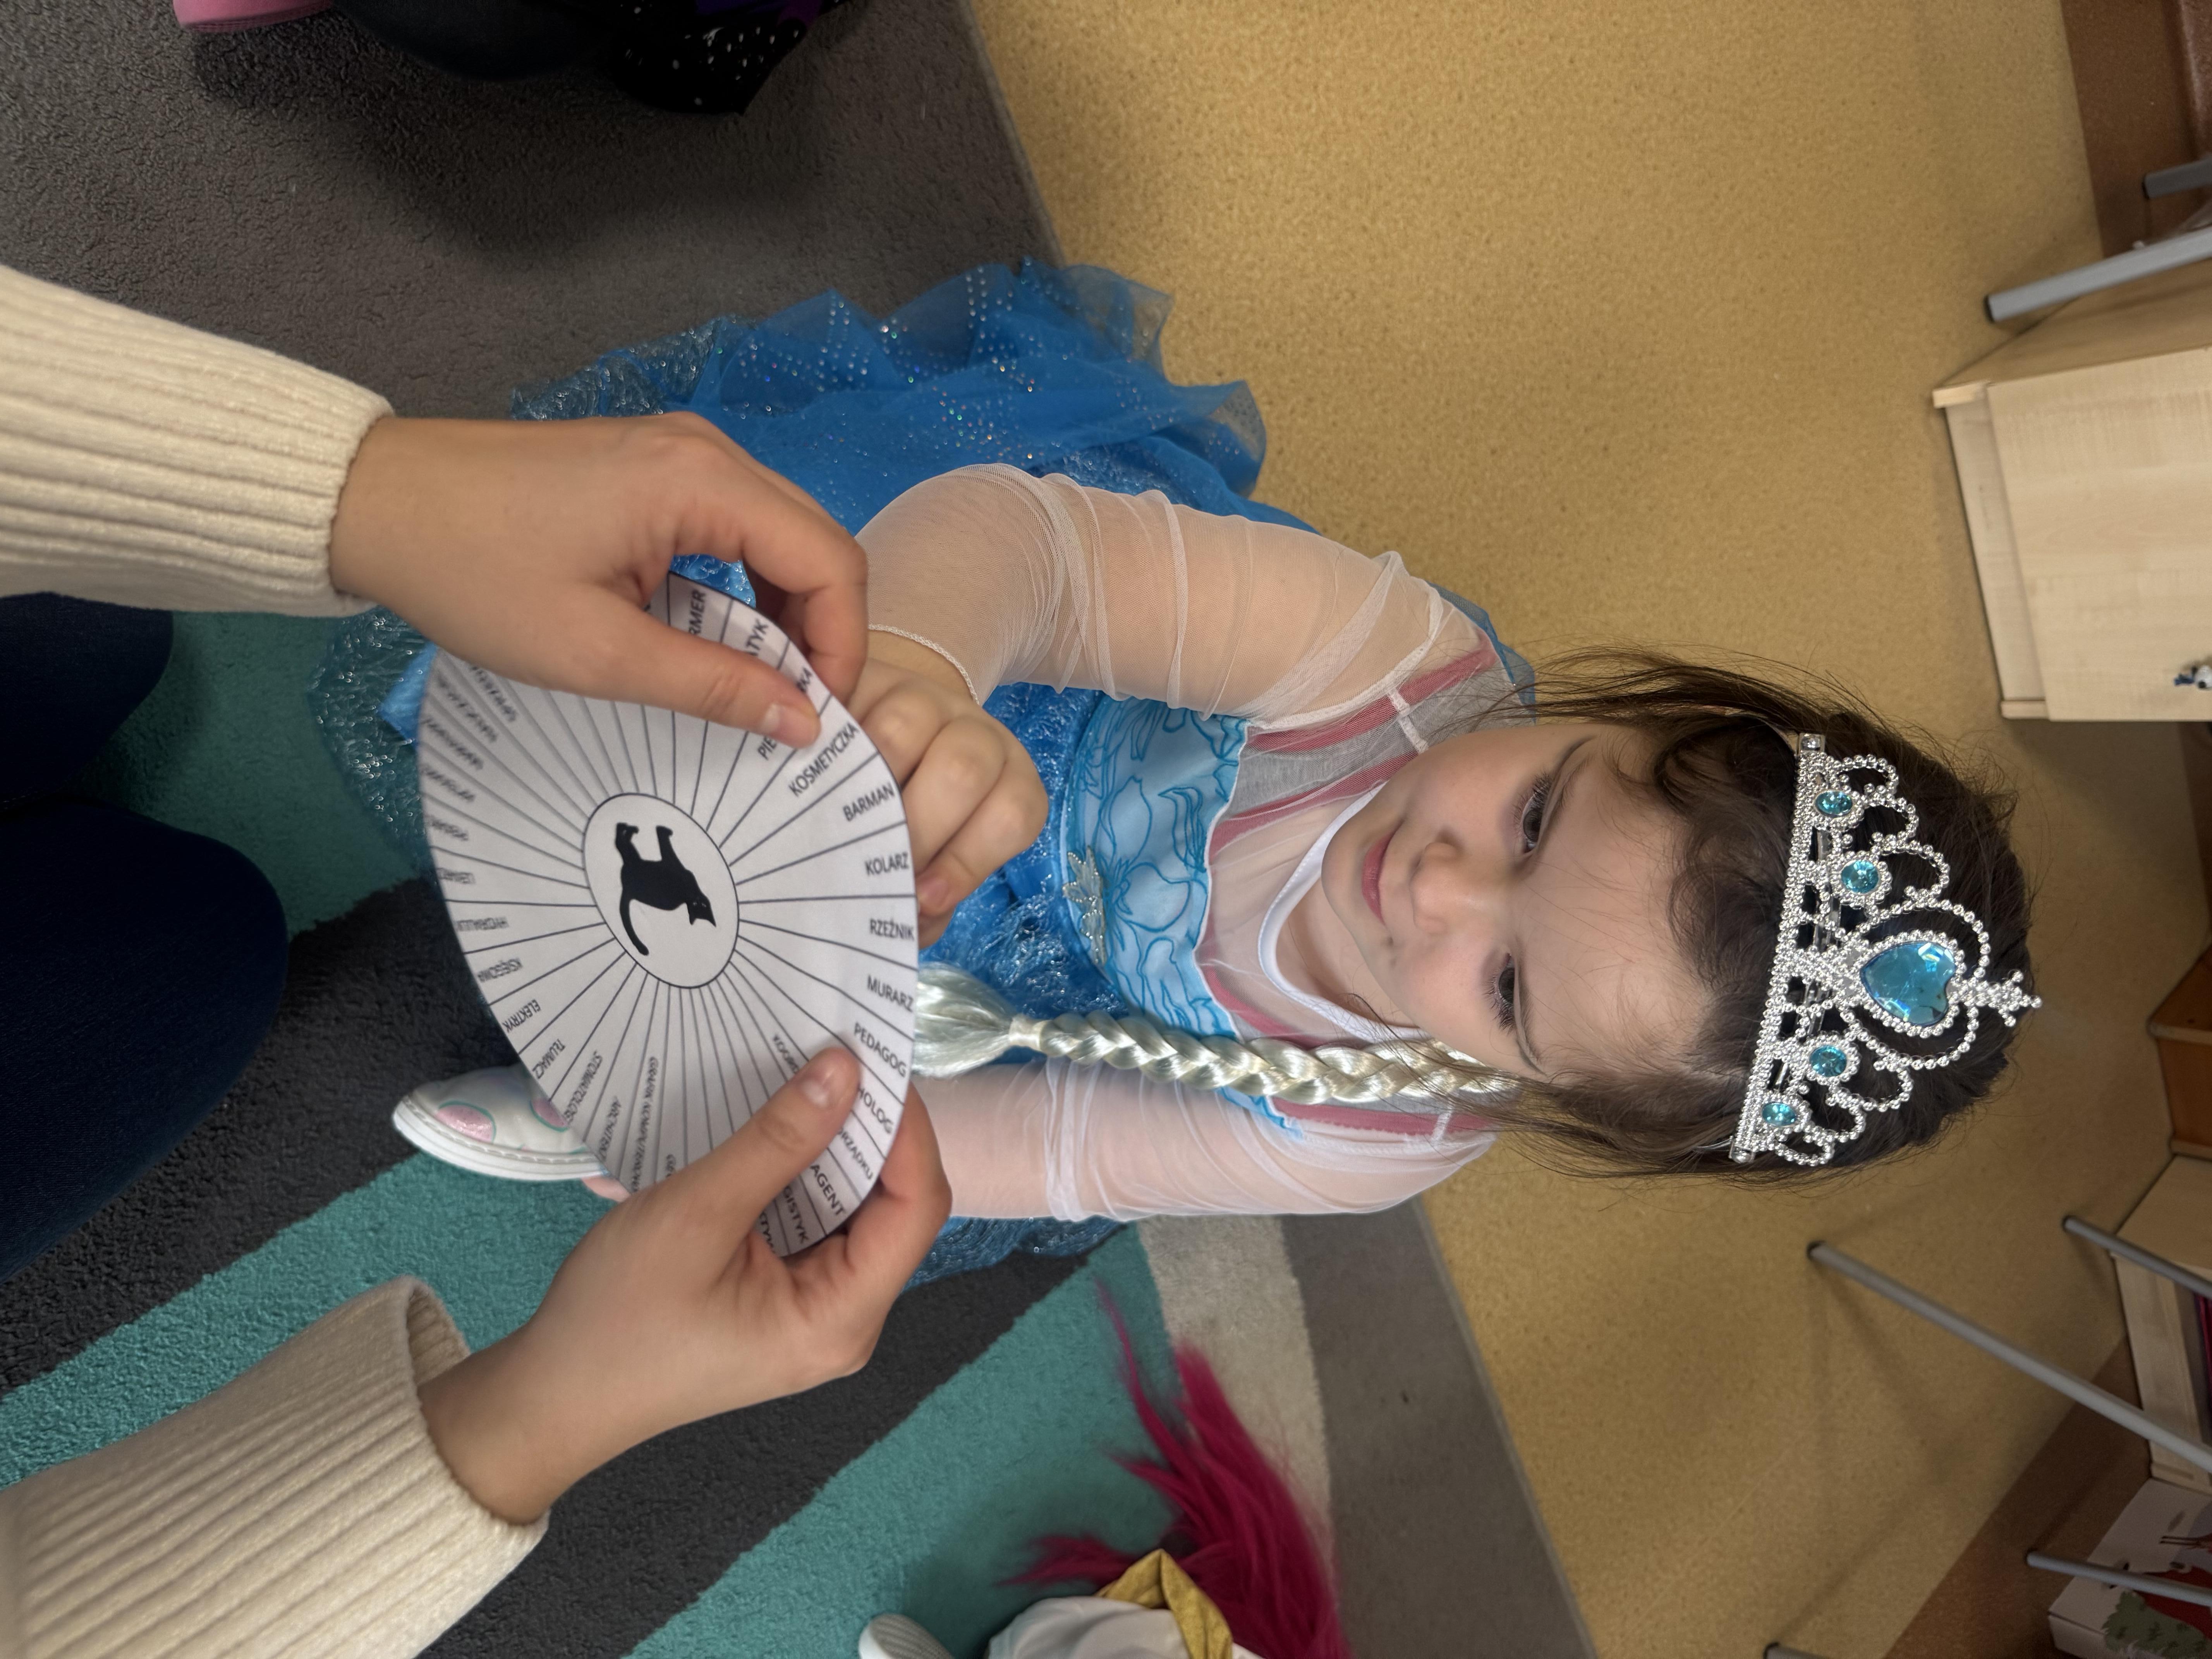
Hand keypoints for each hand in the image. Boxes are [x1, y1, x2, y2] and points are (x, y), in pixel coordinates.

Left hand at [328, 413, 867, 744]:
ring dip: (784, 610)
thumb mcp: (598, 652)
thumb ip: (713, 685)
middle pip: (815, 541)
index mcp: (702, 482)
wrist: (378, 501)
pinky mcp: (653, 464)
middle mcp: (707, 450)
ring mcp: (680, 450)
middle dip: (821, 631)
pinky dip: (744, 583)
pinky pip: (735, 524)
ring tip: (757, 683)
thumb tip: (803, 723)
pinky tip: (716, 636)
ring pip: (780, 533)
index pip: (829, 562)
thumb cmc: (475, 574)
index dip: (841, 646)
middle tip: (795, 709)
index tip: (817, 717)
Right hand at [417, 1050, 949, 1522]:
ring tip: (814, 1076)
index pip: (916, 1208)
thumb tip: (845, 1070)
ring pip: (855, 1212)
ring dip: (837, 1147)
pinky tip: (781, 1127)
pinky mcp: (783, 1300)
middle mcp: (845, 1321)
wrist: (554, 1395)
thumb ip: (777, 1141)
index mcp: (841, 1319)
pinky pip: (817, 1226)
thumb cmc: (618, 1316)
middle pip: (894, 1209)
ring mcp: (814, 1312)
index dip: (907, 1131)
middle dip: (873, 1131)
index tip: (875, 1062)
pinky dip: (805, 1175)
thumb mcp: (697, 1213)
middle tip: (842, 1054)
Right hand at [850, 633, 1046, 944]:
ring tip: (830, 825)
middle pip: (962, 770)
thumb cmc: (911, 818)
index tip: (922, 899)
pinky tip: (799, 780)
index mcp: (1007, 781)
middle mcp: (975, 733)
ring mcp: (921, 697)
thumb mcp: (934, 857)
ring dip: (865, 784)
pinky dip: (823, 746)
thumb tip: (906, 927)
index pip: (1012, 815)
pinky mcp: (867, 679)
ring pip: (904, 727)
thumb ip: (929, 898)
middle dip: (916, 829)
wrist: (876, 738)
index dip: (968, 861)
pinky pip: (847, 707)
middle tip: (870, 868)